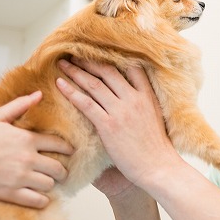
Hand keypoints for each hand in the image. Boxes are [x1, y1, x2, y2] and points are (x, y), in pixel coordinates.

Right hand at [0, 91, 72, 207]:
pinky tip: (40, 197)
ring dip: (50, 184)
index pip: (59, 145)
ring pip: (50, 185)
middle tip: (59, 172)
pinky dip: (42, 200)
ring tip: (46, 183)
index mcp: (27, 139)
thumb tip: (39, 94)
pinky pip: (37, 201)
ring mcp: (19, 177)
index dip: (67, 150)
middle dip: (61, 171)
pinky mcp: (9, 193)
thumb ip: (20, 105)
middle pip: (58, 168)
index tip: (70, 152)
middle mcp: (27, 159)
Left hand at [55, 59, 182, 193]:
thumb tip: (126, 94)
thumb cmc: (157, 148)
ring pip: (94, 84)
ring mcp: (121, 111)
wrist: (159, 167)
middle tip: (74, 54)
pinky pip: (86, 103)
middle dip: (89, 61)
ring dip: (76, 72)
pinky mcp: (109, 125)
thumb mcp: (155, 117)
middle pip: (108, 72)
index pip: (131, 68)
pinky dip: (71, 92)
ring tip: (62, 64)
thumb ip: (142, 103)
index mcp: (147, 95)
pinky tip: (60, 84)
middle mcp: (134, 99)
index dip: (113, 58)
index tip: (99, 52)